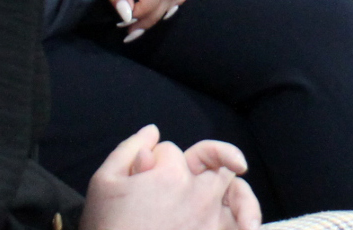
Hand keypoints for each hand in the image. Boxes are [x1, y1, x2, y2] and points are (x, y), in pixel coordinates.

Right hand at [82, 125, 259, 229]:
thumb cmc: (105, 227)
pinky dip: (246, 225)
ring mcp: (210, 223)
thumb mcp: (104, 182)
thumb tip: (152, 132)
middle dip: (210, 165)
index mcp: (171, 175)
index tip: (144, 175)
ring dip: (243, 198)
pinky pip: (239, 228)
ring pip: (240, 197)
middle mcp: (199, 196)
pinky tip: (248, 228)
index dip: (157, 160)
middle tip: (205, 176)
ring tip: (244, 204)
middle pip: (217, 167)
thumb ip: (128, 149)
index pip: (172, 151)